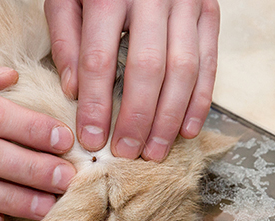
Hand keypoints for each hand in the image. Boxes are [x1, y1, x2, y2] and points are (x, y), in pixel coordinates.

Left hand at [44, 0, 219, 160]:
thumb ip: (66, 37)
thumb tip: (74, 89)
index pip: (100, 58)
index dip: (95, 104)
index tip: (92, 138)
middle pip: (146, 68)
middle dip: (137, 118)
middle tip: (127, 152)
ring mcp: (186, 2)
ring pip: (183, 69)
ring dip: (170, 117)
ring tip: (155, 151)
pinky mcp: (208, 10)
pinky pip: (209, 62)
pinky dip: (200, 99)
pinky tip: (186, 129)